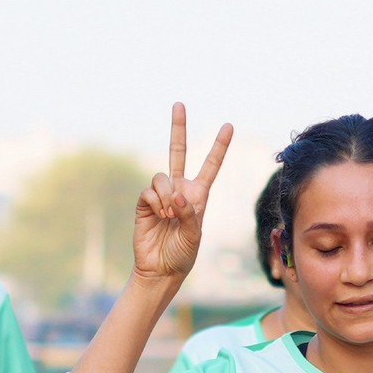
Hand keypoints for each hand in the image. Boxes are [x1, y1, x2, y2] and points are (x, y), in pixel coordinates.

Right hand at [133, 103, 232, 284]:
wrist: (160, 268)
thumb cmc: (182, 254)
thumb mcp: (194, 235)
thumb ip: (188, 213)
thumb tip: (175, 195)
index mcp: (198, 195)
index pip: (210, 166)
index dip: (218, 147)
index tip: (228, 126)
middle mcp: (179, 190)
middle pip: (177, 152)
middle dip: (178, 128)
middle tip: (179, 104)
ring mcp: (161, 194)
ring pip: (162, 177)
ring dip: (167, 196)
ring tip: (169, 215)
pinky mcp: (145, 202)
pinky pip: (150, 191)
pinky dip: (156, 202)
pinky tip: (159, 215)